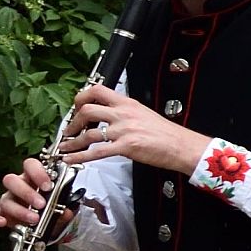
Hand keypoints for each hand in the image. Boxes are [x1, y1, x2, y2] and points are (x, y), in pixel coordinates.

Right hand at [0, 154, 62, 234]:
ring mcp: (8, 200)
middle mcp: (18, 186)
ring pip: (5, 199)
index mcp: (33, 177)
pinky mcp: (1, 214)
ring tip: (34, 219)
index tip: (48, 186)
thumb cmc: (53, 209)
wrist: (47, 226)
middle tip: (41, 204)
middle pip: (12, 180)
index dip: (37, 172)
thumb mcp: (62, 206)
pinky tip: (2, 222)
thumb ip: (64, 207)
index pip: (30, 165)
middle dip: (27, 193)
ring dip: (19, 210)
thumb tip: (66, 212)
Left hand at [57, 83, 209, 182]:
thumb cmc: (168, 134)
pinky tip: (71, 159)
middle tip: (69, 129)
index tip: (76, 106)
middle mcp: (124, 114)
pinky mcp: (126, 146)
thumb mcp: (144, 114)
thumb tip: (110, 115)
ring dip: (73, 142)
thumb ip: (125, 112)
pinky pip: (96, 151)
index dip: (81, 97)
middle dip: (73, 121)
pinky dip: (79, 156)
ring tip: (67, 147)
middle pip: (87, 110)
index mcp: (128, 103)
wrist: (183, 146)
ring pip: (88, 132)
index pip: (98, 90)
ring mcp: (124, 130)